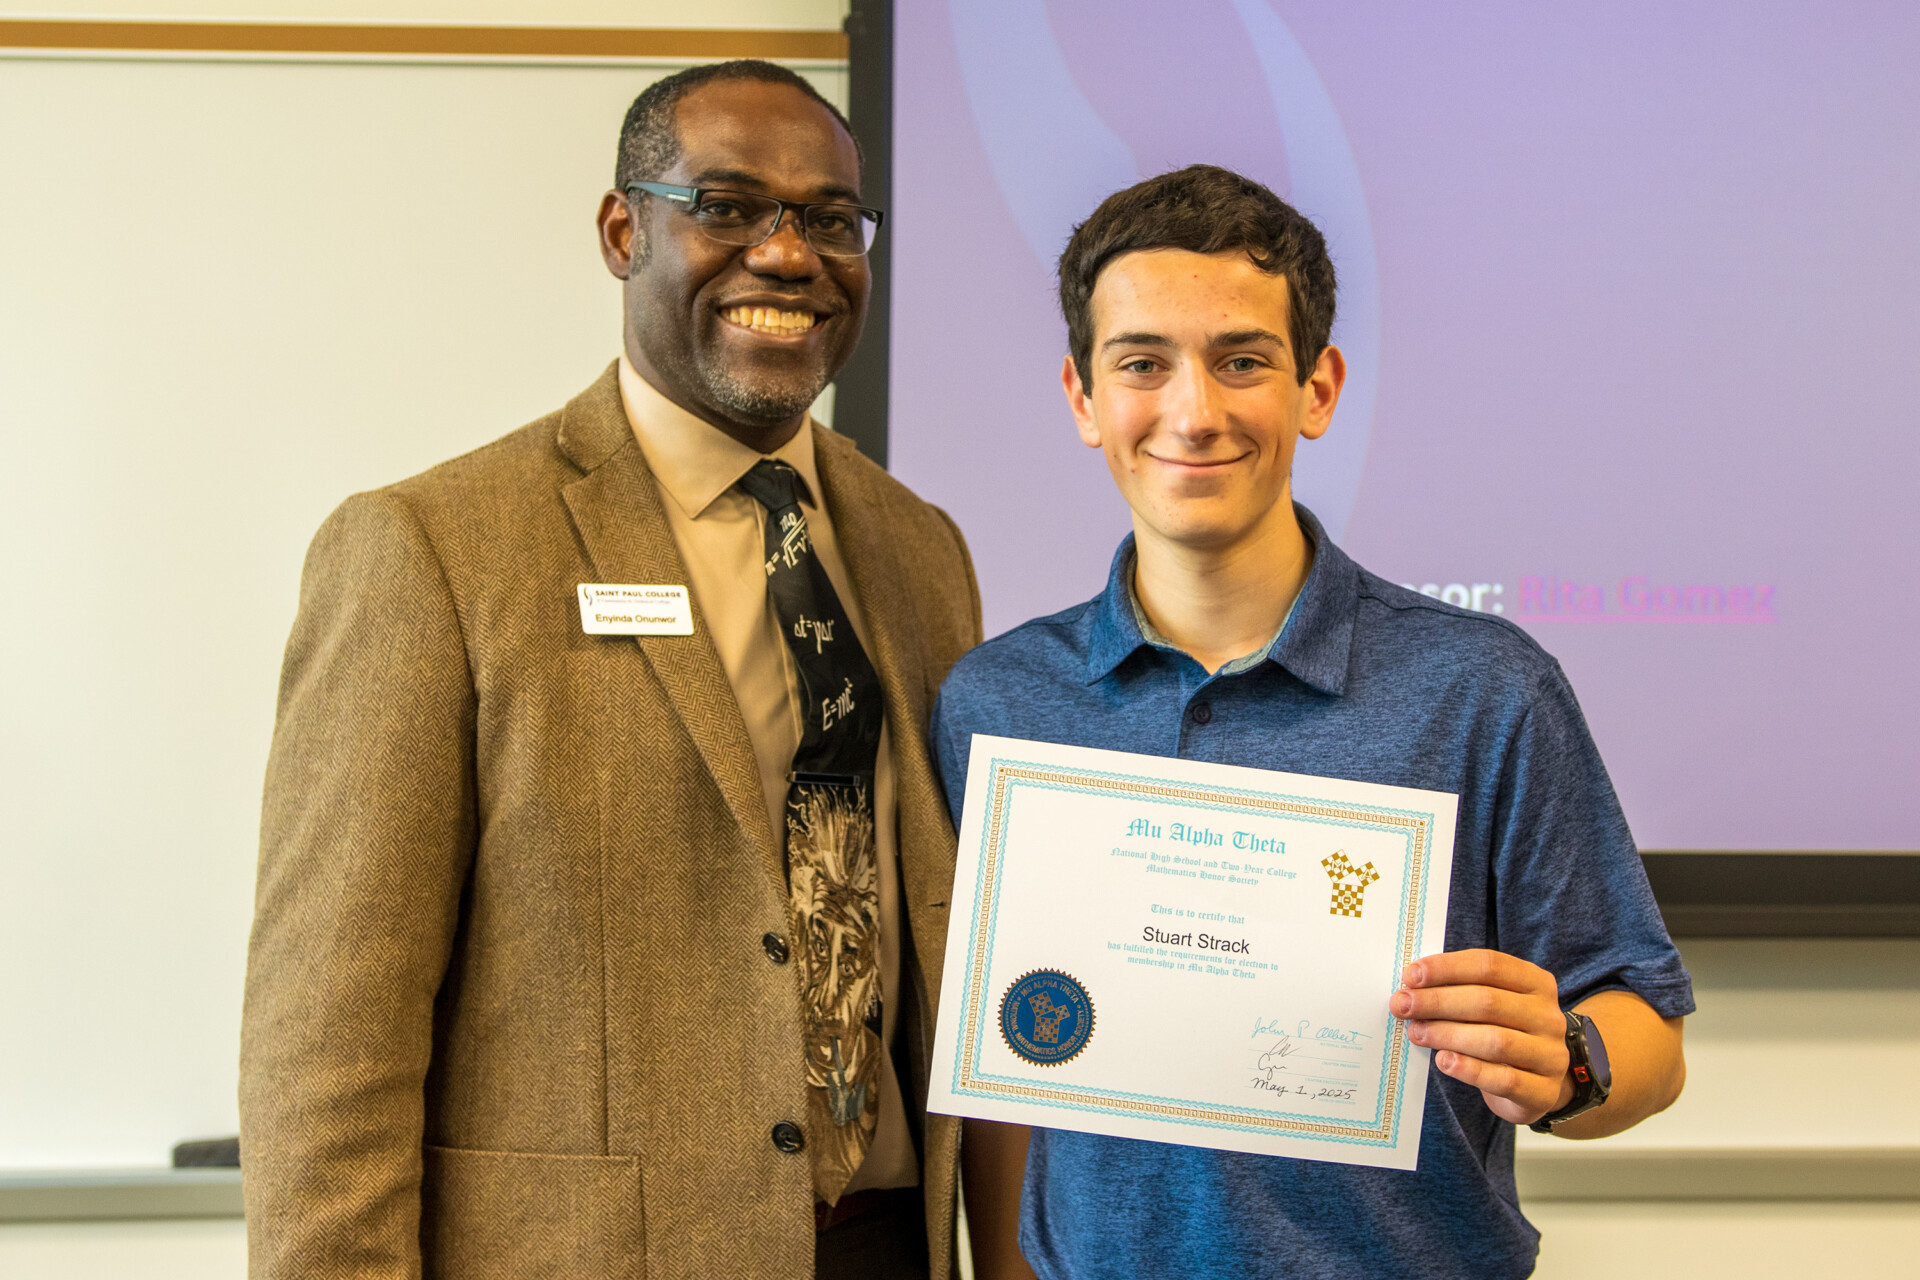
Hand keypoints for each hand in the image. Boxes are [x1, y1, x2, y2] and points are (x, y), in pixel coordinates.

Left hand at [1391, 949, 1571, 1125]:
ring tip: (1416, 1033)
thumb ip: (1461, 991)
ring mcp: (1550, 1055)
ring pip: (1494, 1040)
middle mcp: (1548, 1016)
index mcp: (1536, 983)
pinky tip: (1443, 1061)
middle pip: (1488, 1002)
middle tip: (1402, 1005)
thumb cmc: (1504, 1034)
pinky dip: (1469, 1069)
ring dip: (1447, 1034)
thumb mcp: (1492, 1006)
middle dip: (1437, 1002)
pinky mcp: (1543, 1091)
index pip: (1490, 965)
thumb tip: (1411, 986)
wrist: (1538, 1085)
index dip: (1447, 968)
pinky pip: (1504, 1079)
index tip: (1410, 976)